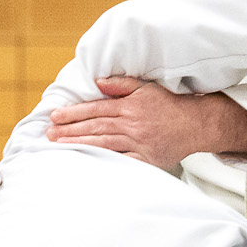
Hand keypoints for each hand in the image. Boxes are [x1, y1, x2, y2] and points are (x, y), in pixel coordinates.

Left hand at [46, 77, 246, 170]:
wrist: (197, 124)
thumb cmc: (170, 105)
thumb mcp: (146, 88)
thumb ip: (121, 84)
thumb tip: (97, 83)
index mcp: (130, 106)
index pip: (96, 109)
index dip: (74, 113)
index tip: (55, 117)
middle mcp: (132, 125)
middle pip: (96, 127)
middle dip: (70, 131)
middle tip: (49, 134)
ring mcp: (139, 144)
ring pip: (104, 144)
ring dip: (80, 145)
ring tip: (59, 146)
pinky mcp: (146, 160)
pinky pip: (122, 162)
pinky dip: (104, 164)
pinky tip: (87, 164)